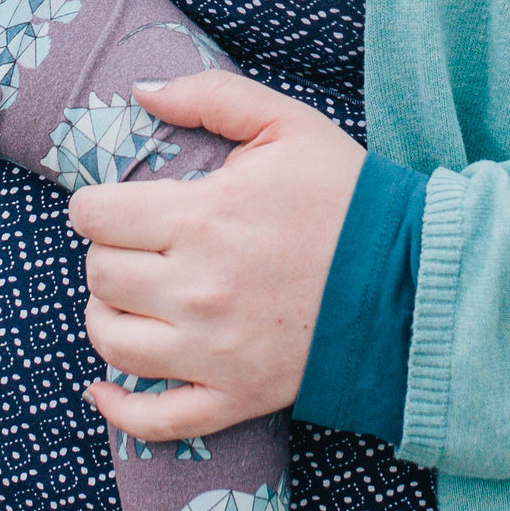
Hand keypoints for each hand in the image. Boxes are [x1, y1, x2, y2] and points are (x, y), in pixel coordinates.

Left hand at [68, 69, 362, 442]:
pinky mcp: (235, 396)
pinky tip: (105, 387)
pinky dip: (119, 407)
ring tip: (131, 298)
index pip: (96, 216)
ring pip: (111, 341)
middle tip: (138, 247)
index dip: (97, 206)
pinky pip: (154, 418)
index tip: (117, 206)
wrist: (413, 276)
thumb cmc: (347, 195)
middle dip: (108, 254)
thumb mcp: (285, 123)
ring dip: (107, 316)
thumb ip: (208, 95)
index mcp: (202, 218)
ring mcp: (213, 352)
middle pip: (100, 275)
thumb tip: (140, 92)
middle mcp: (197, 289)